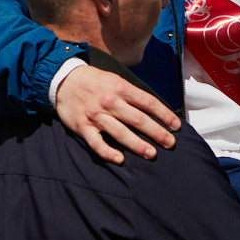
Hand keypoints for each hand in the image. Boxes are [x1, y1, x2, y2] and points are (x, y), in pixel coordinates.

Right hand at [55, 65, 180, 163]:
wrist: (63, 80)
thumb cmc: (94, 81)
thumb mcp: (115, 79)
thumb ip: (132, 94)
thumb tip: (154, 109)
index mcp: (120, 88)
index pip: (148, 102)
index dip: (164, 114)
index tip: (176, 126)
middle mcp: (109, 101)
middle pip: (137, 119)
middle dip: (156, 132)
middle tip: (170, 143)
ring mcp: (96, 115)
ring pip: (120, 132)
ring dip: (137, 144)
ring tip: (152, 153)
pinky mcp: (83, 127)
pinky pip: (96, 143)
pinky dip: (108, 152)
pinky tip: (120, 160)